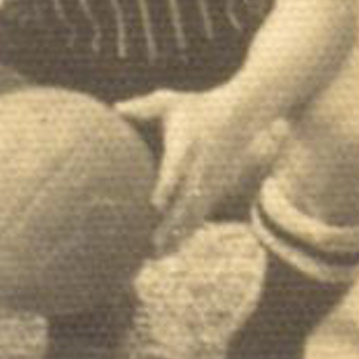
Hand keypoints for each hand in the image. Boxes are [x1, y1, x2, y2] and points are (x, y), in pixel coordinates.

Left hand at [112, 85, 281, 252]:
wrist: (242, 114)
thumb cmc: (199, 107)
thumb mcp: (172, 102)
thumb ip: (143, 107)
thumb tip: (116, 108)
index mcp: (187, 146)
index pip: (176, 169)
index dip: (167, 187)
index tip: (155, 204)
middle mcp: (201, 168)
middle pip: (186, 201)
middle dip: (170, 224)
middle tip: (152, 244)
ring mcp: (210, 181)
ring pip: (193, 214)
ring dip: (176, 235)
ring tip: (156, 256)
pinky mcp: (216, 189)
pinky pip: (200, 216)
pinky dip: (186, 233)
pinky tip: (172, 249)